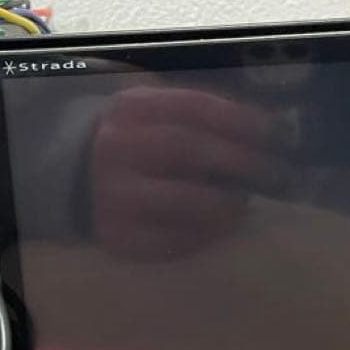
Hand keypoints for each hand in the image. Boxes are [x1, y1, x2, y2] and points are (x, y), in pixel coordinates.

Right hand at [89, 84, 287, 258]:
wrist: (78, 179)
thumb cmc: (138, 142)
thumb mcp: (156, 112)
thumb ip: (199, 116)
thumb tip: (263, 130)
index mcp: (132, 109)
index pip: (193, 108)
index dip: (239, 121)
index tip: (272, 134)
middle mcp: (118, 148)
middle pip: (188, 149)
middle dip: (238, 161)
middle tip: (270, 173)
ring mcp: (114, 195)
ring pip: (183, 200)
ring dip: (225, 204)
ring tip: (242, 203)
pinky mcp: (118, 236)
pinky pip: (172, 240)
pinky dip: (205, 234)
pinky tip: (219, 226)